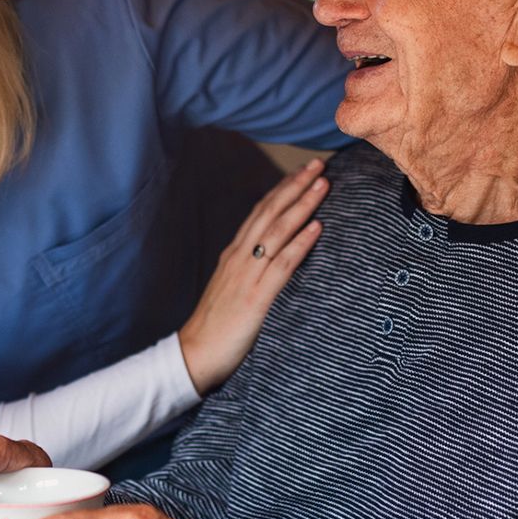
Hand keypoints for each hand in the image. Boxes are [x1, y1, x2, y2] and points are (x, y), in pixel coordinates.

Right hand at [178, 159, 327, 392]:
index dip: (281, 190)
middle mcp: (240, 257)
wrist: (194, 354)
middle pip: (270, 212)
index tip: (301, 173)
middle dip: (295, 186)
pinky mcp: (256, 297)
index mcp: (234, 255)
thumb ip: (248, 271)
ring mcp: (247, 275)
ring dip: (302, 205)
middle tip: (318, 165)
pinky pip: (282, 264)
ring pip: (278, 231)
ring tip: (323, 185)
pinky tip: (316, 228)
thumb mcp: (231, 289)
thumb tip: (271, 259)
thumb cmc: (215, 326)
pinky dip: (300, 243)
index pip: (260, 213)